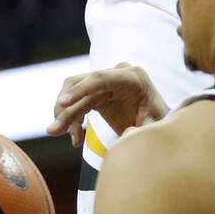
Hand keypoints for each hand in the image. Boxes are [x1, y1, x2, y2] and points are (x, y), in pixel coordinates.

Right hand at [47, 62, 169, 142]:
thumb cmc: (160, 124)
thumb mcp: (155, 127)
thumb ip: (145, 130)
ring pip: (74, 91)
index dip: (80, 90)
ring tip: (59, 134)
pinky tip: (76, 138)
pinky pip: (77, 102)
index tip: (63, 104)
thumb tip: (127, 133)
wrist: (159, 124)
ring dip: (64, 114)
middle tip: (54, 131)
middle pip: (81, 83)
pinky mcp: (99, 93)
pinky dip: (71, 119)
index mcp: (133, 77)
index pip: (101, 78)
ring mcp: (107, 83)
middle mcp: (117, 75)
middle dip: (65, 108)